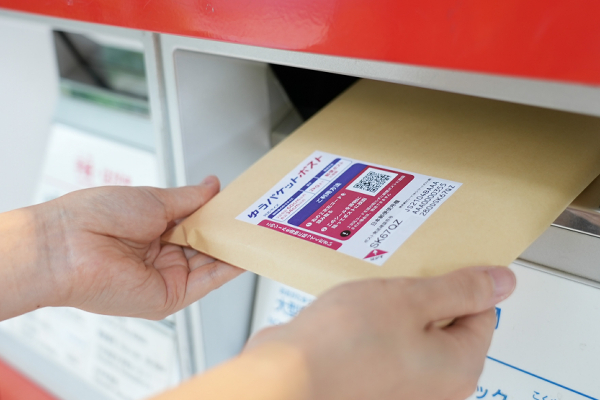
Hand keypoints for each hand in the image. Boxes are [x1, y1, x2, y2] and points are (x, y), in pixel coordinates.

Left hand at [30, 176, 242, 319]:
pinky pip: (206, 281)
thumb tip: (213, 186)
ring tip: (256, 230)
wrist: (68, 245)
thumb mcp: (153, 199)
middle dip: (228, 231)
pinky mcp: (169, 296)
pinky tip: (245, 253)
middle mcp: (160, 255)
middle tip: (254, 217)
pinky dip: (228, 267)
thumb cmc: (96, 216)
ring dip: (233, 248)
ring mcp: (165, 276)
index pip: (196, 223)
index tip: (238, 204)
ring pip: (210, 263)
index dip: (217, 215)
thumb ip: (189, 198)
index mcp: (154, 229)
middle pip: (206, 244)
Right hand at [245, 266, 515, 399]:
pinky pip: (389, 338)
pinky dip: (378, 318)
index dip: (462, 278)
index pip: (483, 310)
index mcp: (458, 366)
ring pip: (414, 327)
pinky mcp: (376, 376)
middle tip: (403, 273)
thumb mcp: (410, 300)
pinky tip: (357, 305)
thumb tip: (501, 282)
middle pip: (448, 320)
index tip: (441, 261)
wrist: (288, 376)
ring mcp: (404, 381)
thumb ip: (460, 289)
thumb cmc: (343, 347)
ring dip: (398, 302)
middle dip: (426, 290)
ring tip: (376, 286)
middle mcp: (436, 382)